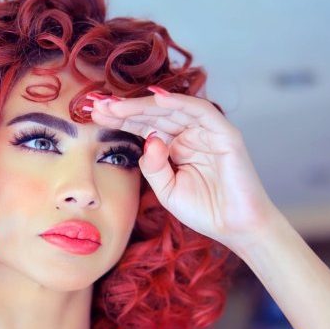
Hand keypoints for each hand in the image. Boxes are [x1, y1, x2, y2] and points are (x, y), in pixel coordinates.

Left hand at [88, 87, 278, 247]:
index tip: (93, 115)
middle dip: (125, 109)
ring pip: (173, 108)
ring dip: (144, 105)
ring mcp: (208, 131)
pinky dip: (179, 104)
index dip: (120, 120)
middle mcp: (191, 134)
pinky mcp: (225, 134)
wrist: (236, 228)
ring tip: (116, 106)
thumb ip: (153, 166)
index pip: (144, 126)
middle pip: (154, 114)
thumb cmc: (205, 211)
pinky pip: (201, 111)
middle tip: (98, 106)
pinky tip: (155, 100)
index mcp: (175, 146)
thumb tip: (149, 140)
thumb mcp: (166, 190)